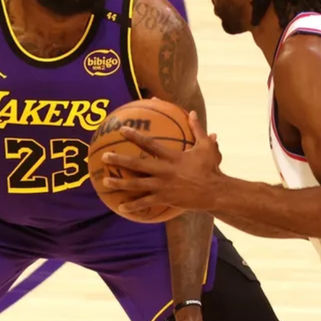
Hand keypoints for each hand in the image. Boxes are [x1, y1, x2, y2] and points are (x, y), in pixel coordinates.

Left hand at [102, 110, 222, 212]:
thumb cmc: (211, 168)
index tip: (121, 129)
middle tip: (105, 157)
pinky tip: (121, 208)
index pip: (149, 144)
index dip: (135, 136)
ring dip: (120, 184)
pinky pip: (145, 203)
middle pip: (137, 165)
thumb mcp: (206, 146)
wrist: (215, 192)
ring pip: (137, 186)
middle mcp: (164, 171)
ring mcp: (163, 187)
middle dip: (119, 160)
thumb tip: (194, 112)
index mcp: (172, 157)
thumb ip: (197, 129)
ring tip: (105, 183)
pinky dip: (133, 205)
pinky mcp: (164, 199)